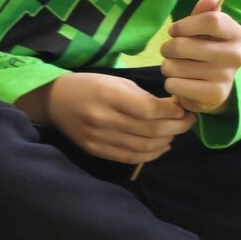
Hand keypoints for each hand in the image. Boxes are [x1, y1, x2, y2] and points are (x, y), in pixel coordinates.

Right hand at [35, 71, 193, 165]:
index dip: (172, 112)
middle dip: (177, 127)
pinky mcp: (95, 150)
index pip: (150, 109)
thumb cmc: (88, 85)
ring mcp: (98, 138)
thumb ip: (143, 96)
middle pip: (151, 130)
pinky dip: (151, 154)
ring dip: (166, 141)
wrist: (53, 101)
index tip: (182, 109)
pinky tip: (161, 147)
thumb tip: (173, 110)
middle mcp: (103, 118)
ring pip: (144, 147)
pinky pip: (130, 158)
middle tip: (187, 121)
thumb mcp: (115, 81)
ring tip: (174, 133)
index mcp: (108, 95)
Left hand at [158, 0, 240, 115]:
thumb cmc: (205, 51)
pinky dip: (171, 83)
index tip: (174, 31)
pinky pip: (174, 84)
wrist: (215, 87)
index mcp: (237, 34)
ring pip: (174, 66)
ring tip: (177, 68)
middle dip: (167, 48)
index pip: (211, 20)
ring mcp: (227, 76)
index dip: (183, 25)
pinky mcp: (215, 95)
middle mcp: (237, 54)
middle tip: (170, 52)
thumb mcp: (204, 31)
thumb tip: (210, 0)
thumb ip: (203, 14)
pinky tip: (182, 82)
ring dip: (168, 67)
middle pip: (182, 45)